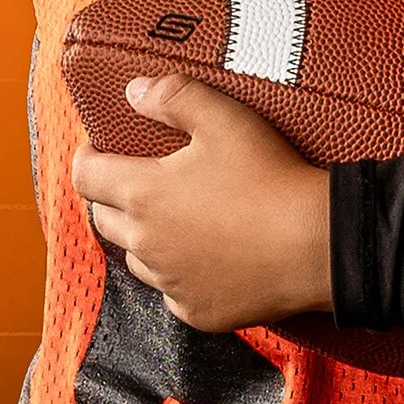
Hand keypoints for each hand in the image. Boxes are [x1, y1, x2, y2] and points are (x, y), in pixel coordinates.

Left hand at [71, 73, 333, 332]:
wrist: (318, 245)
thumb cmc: (271, 177)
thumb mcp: (225, 119)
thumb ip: (174, 97)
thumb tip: (134, 91)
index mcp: (144, 194)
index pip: (86, 176)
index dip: (87, 157)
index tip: (99, 148)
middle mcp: (147, 243)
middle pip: (103, 220)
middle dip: (111, 198)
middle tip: (138, 181)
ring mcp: (171, 282)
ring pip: (137, 259)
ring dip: (145, 239)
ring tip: (172, 221)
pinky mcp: (197, 312)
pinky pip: (173, 292)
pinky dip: (180, 275)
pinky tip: (206, 259)